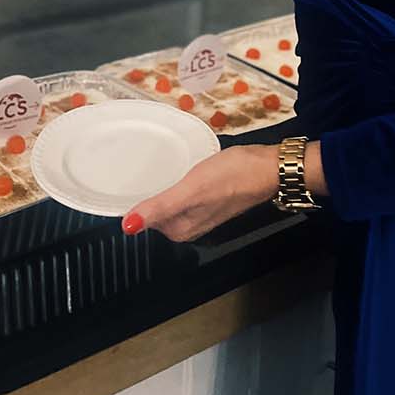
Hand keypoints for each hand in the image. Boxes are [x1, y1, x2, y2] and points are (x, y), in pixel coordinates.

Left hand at [121, 145, 277, 241]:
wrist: (267, 167)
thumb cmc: (233, 176)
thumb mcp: (192, 189)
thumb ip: (160, 208)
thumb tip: (128, 227)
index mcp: (180, 230)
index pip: (143, 216)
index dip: (135, 198)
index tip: (128, 179)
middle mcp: (187, 226)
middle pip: (154, 208)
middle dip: (147, 190)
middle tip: (140, 166)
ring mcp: (199, 212)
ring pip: (168, 199)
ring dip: (161, 183)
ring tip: (157, 164)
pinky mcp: (208, 197)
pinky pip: (181, 192)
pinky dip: (176, 180)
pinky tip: (178, 167)